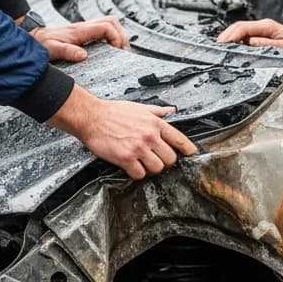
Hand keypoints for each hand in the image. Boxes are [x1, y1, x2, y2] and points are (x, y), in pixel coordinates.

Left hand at [30, 16, 127, 61]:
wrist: (34, 39)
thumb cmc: (41, 44)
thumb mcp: (52, 50)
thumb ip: (67, 51)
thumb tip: (83, 55)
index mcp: (80, 31)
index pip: (107, 26)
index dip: (117, 37)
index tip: (117, 50)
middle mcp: (84, 27)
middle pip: (112, 21)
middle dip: (122, 35)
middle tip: (122, 51)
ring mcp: (85, 29)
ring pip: (109, 24)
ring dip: (118, 35)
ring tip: (118, 51)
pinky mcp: (84, 34)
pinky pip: (103, 31)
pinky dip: (111, 38)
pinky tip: (109, 50)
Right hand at [48, 85, 197, 178]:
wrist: (92, 117)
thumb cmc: (113, 112)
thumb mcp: (139, 107)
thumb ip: (157, 111)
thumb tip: (171, 111)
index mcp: (155, 123)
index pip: (179, 139)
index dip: (187, 149)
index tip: (190, 154)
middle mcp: (149, 136)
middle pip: (170, 159)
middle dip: (165, 161)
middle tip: (156, 159)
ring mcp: (138, 148)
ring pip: (157, 168)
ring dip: (151, 168)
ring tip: (142, 163)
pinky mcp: (125, 159)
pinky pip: (139, 174)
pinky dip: (136, 173)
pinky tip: (131, 166)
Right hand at [217, 18, 282, 48]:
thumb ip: (267, 45)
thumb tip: (251, 44)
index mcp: (267, 26)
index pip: (243, 27)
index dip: (231, 35)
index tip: (223, 43)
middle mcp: (261, 26)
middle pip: (237, 28)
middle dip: (225, 36)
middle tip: (215, 47)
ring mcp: (259, 31)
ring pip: (238, 32)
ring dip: (228, 39)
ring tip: (219, 49)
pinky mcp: (258, 36)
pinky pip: (243, 37)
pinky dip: (234, 42)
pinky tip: (229, 49)